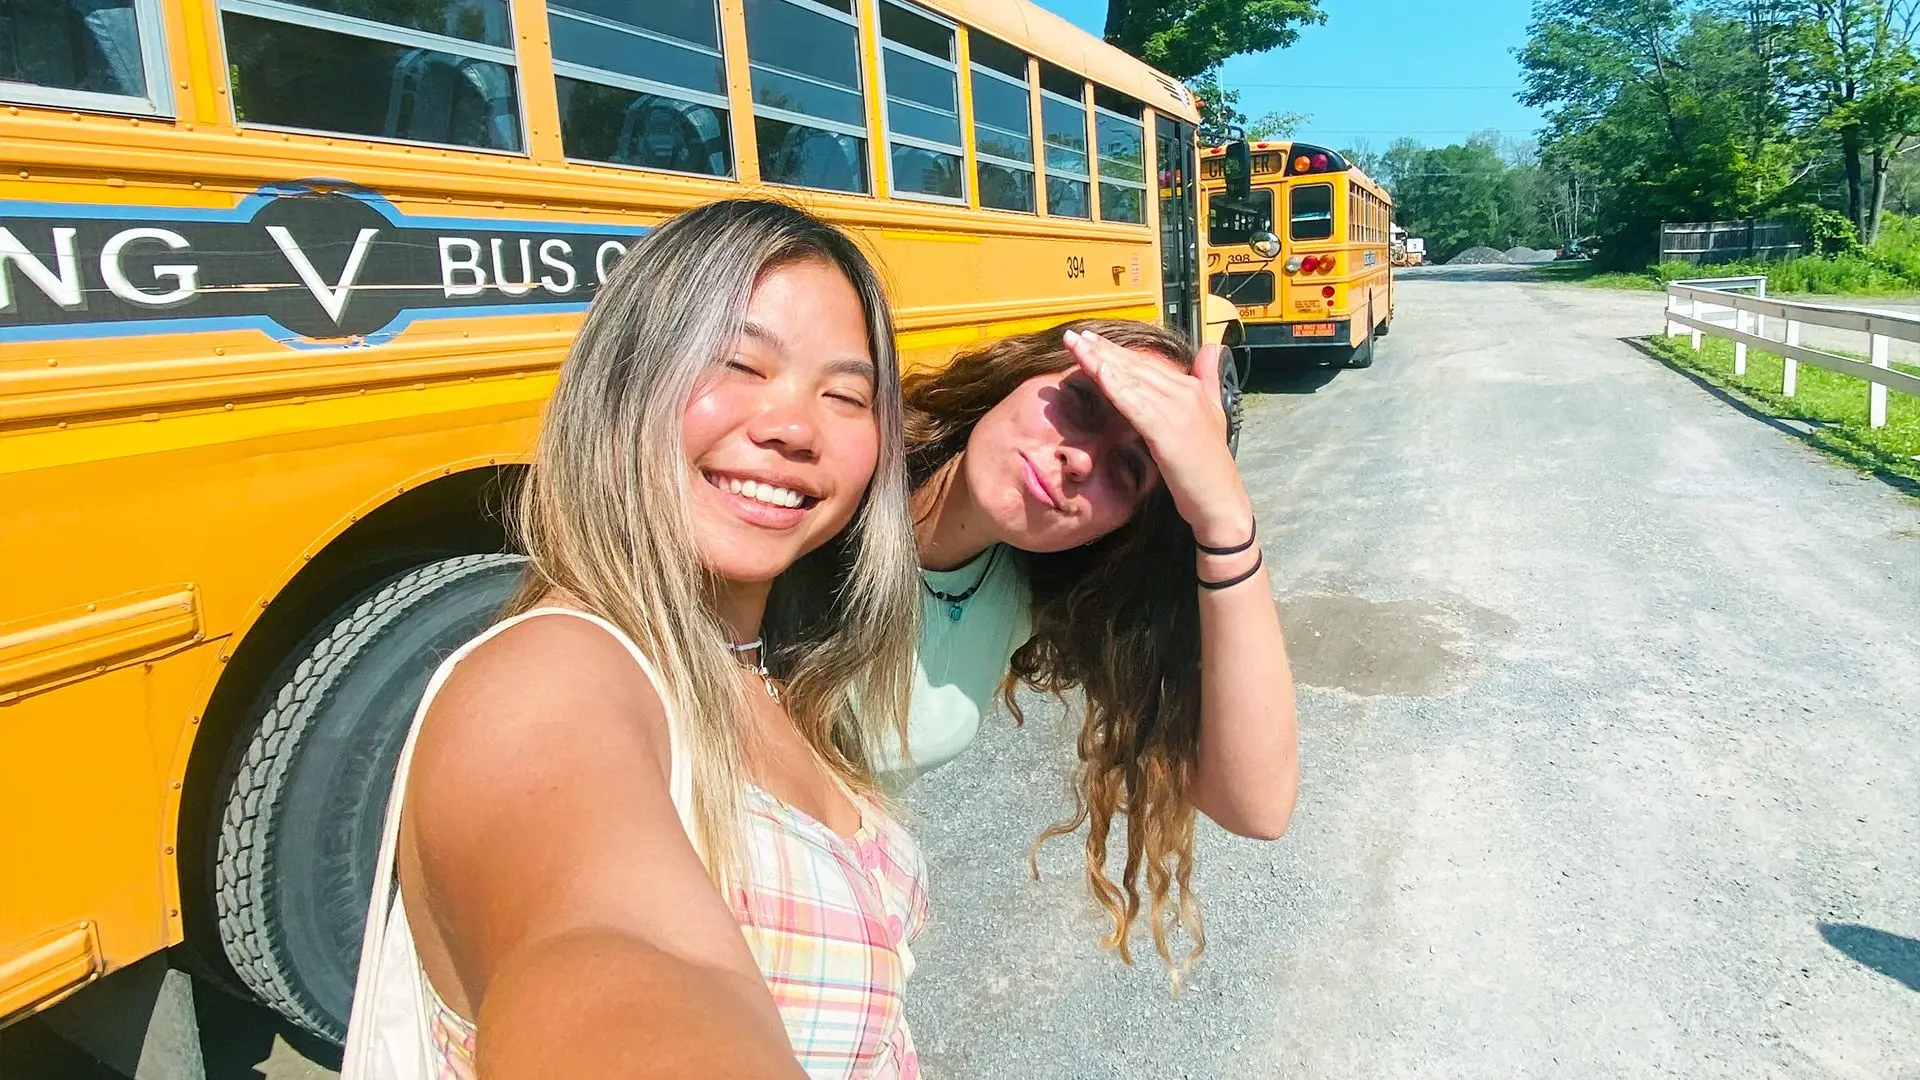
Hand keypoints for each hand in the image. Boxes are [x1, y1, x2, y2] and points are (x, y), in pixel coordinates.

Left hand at [1063, 329, 1253, 548]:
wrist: (1220, 502)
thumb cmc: (1208, 467)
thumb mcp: (1212, 416)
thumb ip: (1207, 381)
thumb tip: (1210, 348)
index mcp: (1191, 389)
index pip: (1146, 363)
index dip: (1116, 350)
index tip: (1090, 339)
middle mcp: (1185, 394)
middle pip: (1135, 366)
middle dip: (1102, 349)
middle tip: (1073, 336)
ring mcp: (1178, 411)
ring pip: (1132, 380)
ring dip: (1101, 361)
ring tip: (1077, 346)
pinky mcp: (1169, 432)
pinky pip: (1137, 405)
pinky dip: (1117, 387)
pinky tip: (1099, 372)